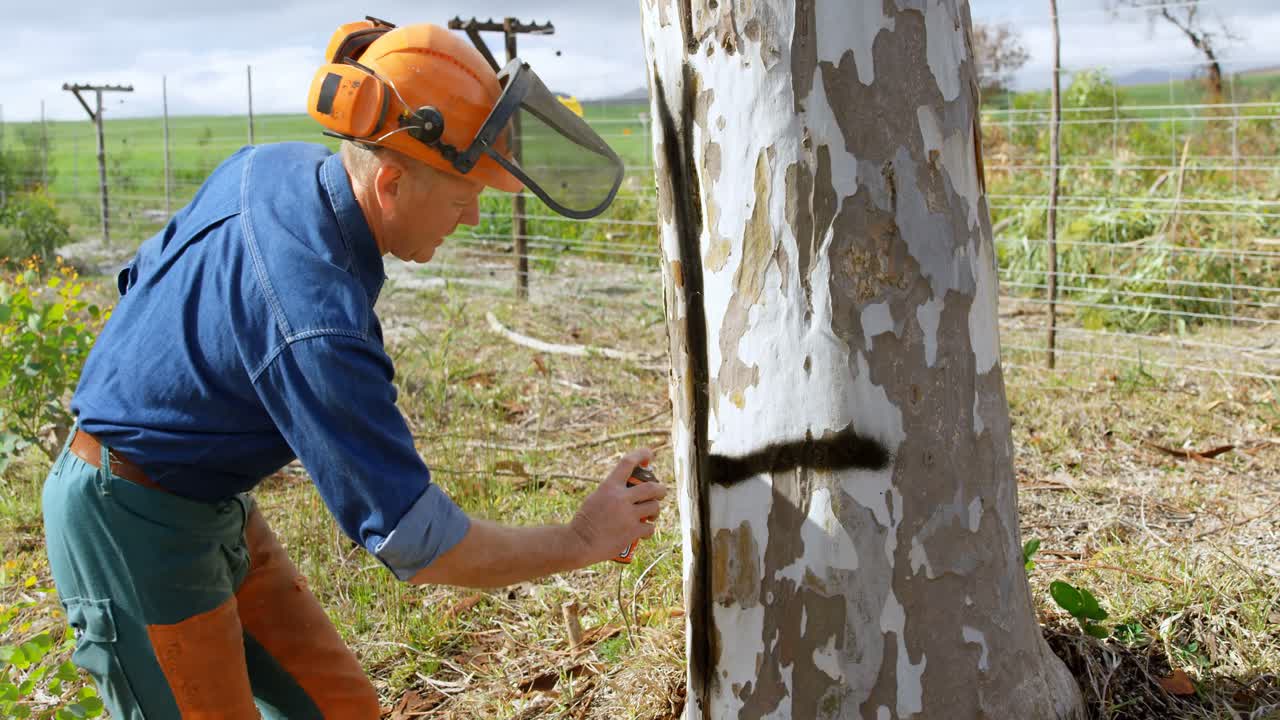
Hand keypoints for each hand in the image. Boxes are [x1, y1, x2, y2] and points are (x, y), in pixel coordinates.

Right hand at [570, 448, 666, 564]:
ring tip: (652, 515)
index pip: (627, 463)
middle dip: (661, 489)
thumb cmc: (585, 521)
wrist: (579, 543)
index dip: (641, 455)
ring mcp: (628, 515)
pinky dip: (649, 529)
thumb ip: (612, 492)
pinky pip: (650, 528)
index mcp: (609, 486)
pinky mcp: (632, 532)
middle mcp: (620, 498)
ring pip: (654, 507)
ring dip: (656, 510)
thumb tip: (630, 489)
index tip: (649, 453)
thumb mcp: (595, 498)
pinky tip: (645, 531)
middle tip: (661, 492)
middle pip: (651, 487)